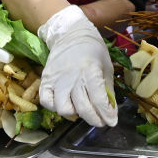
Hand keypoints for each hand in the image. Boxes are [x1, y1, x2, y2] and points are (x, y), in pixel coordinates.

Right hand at [37, 5, 117, 126]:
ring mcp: (56, 80)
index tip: (112, 122)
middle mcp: (73, 77)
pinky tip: (66, 103)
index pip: (98, 99)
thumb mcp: (106, 67)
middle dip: (94, 119)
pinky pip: (46, 102)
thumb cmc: (93, 51)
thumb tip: (112, 112)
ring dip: (74, 114)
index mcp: (90, 71)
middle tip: (101, 121)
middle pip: (82, 108)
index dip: (106, 114)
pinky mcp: (45, 81)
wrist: (71, 35)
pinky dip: (55, 108)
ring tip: (82, 109)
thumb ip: (108, 90)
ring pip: (63, 108)